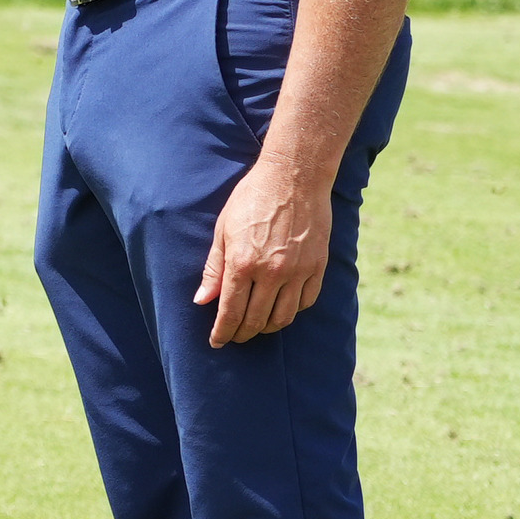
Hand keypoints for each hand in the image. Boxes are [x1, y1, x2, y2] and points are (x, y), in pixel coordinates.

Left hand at [195, 154, 331, 346]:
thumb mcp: (223, 229)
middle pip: (255, 321)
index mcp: (243, 263)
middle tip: (235, 336)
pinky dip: (292, 311)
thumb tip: (202, 300)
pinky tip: (282, 307)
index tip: (217, 342)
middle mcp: (271, 272)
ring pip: (283, 318)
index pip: (230, 312)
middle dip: (242, 334)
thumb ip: (213, 268)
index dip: (222, 332)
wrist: (294, 176)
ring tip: (257, 325)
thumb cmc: (252, 197)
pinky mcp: (317, 266)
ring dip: (267, 327)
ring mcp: (297, 271)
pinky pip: (306, 302)